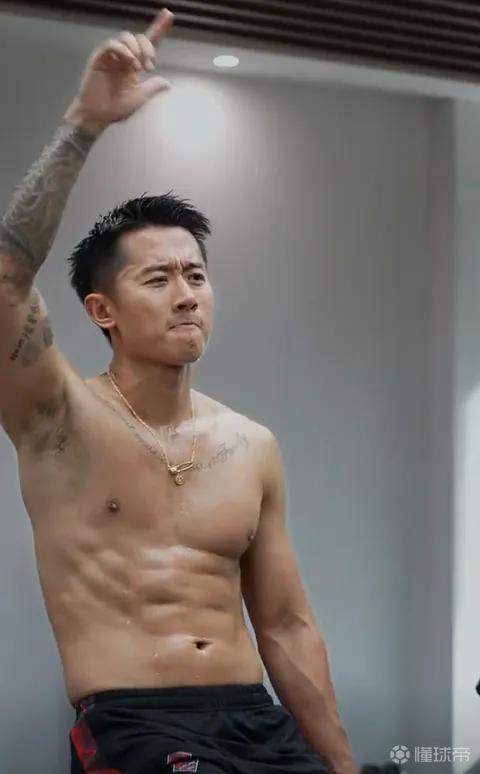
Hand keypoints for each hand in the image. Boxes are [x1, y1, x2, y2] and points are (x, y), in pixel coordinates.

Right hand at [64, 8, 173, 133]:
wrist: (98, 116)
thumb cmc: (117, 109)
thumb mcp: (140, 99)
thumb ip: (153, 89)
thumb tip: (167, 84)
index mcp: (135, 64)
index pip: (149, 43)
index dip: (159, 28)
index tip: (168, 14)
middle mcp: (124, 57)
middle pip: (139, 37)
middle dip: (148, 47)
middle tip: (149, 66)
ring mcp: (112, 56)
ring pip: (126, 37)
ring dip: (135, 48)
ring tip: (137, 66)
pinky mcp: (99, 58)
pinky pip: (111, 44)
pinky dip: (122, 49)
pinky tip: (129, 60)